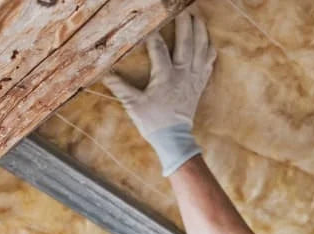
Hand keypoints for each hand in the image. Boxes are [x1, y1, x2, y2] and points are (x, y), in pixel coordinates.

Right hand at [102, 11, 216, 174]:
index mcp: (166, 76)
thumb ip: (120, 87)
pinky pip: (208, 63)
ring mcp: (194, 78)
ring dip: (200, 31)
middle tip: (183, 7)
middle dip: (184, 22)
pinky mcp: (200, 84)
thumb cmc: (153, 122)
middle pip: (186, 42)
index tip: (150, 23)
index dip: (154, 34)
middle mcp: (183, 74)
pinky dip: (209, 50)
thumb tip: (104, 74)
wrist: (174, 139)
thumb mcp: (133, 105)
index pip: (159, 48)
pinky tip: (208, 41)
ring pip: (201, 49)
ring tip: (197, 16)